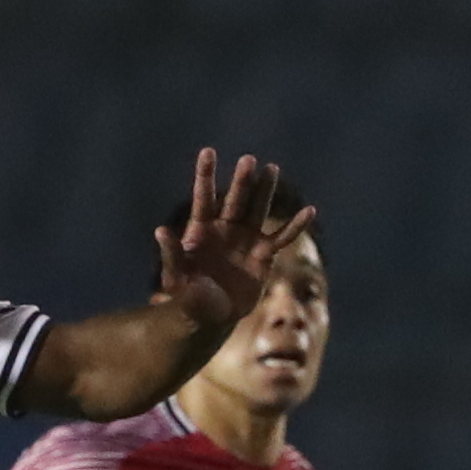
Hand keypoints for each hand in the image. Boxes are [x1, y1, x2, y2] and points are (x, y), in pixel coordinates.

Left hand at [149, 149, 313, 340]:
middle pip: (235, 200)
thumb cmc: (187, 298)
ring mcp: (245, 239)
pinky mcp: (263, 255)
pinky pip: (282, 238)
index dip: (205, 175)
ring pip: (257, 210)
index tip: (208, 151)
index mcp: (200, 230)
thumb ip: (172, 255)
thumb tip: (161, 231)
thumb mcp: (175, 279)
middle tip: (248, 160)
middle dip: (242, 181)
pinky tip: (309, 211)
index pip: (204, 198)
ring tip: (271, 169)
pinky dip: (295, 226)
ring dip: (264, 191)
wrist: (210, 317)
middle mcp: (225, 229)